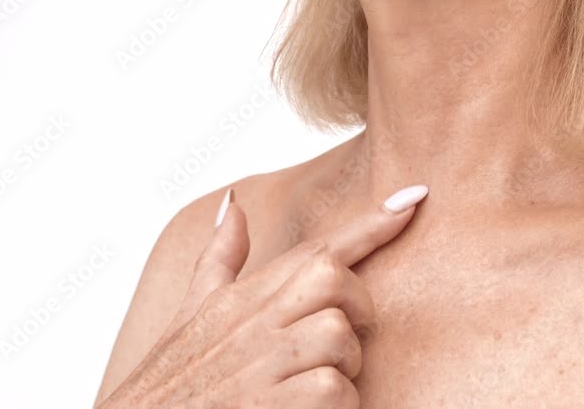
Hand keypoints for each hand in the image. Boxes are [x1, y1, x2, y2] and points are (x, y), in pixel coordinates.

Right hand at [97, 184, 428, 408]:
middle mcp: (250, 322)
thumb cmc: (169, 386)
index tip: (414, 197)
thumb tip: (232, 202)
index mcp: (239, 298)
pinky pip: (336, 389)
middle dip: (356, 305)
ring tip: (313, 389)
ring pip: (340, 336)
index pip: (315, 249)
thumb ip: (219, 259)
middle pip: (333, 277)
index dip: (372, 223)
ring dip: (343, 368)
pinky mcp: (274, 404)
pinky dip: (336, 407)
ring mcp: (261, 362)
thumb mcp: (190, 315)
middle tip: (347, 338)